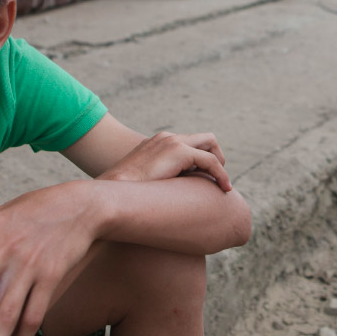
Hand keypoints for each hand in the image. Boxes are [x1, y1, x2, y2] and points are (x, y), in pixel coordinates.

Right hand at [99, 131, 230, 190]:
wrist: (112, 192)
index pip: (187, 144)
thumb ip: (156, 182)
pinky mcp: (179, 151)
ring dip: (220, 163)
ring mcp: (172, 142)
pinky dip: (221, 173)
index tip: (205, 179)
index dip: (200, 160)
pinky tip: (225, 189)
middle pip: (204, 138)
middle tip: (218, 178)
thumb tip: (166, 198)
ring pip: (210, 144)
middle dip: (216, 156)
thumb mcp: (141, 184)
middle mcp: (166, 138)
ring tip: (224, 185)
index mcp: (157, 143)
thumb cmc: (123, 196)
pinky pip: (210, 160)